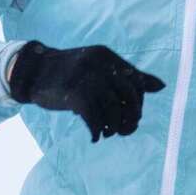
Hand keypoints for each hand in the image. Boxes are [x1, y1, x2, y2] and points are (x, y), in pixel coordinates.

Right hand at [7, 42, 164, 140]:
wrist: (33, 72)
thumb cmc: (69, 73)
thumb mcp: (98, 69)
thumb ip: (127, 77)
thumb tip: (161, 86)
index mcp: (108, 58)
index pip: (136, 82)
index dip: (137, 103)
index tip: (130, 115)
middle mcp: (101, 66)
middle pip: (130, 97)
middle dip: (131, 118)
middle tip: (123, 130)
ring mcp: (88, 79)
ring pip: (114, 111)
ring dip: (114, 128)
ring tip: (107, 133)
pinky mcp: (74, 94)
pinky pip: (95, 120)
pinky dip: (97, 132)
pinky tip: (94, 137)